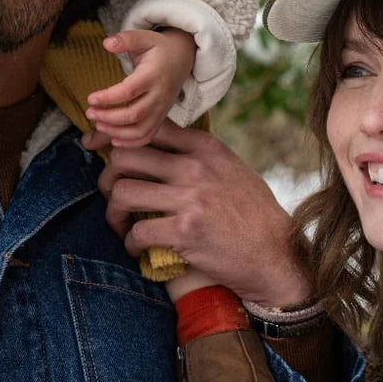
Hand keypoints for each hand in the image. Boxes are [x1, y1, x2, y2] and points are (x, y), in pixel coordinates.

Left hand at [85, 29, 196, 147]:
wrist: (184, 57)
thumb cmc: (159, 48)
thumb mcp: (144, 37)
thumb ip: (126, 39)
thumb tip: (106, 43)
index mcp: (152, 75)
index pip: (128, 91)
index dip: (108, 98)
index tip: (90, 98)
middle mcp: (159, 95)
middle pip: (134, 115)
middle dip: (109, 118)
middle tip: (90, 113)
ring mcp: (162, 108)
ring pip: (141, 130)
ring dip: (117, 132)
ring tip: (98, 125)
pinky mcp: (162, 116)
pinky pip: (148, 135)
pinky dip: (131, 143)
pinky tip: (114, 140)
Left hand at [88, 121, 313, 306]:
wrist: (276, 253)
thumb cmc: (253, 212)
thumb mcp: (231, 168)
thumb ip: (199, 155)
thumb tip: (160, 147)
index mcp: (205, 147)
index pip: (150, 128)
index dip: (119, 137)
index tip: (107, 152)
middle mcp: (195, 167)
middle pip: (125, 155)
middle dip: (108, 177)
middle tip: (112, 194)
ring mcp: (189, 199)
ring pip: (122, 192)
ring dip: (113, 212)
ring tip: (121, 224)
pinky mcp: (184, 232)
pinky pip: (137, 231)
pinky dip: (130, 243)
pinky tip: (137, 248)